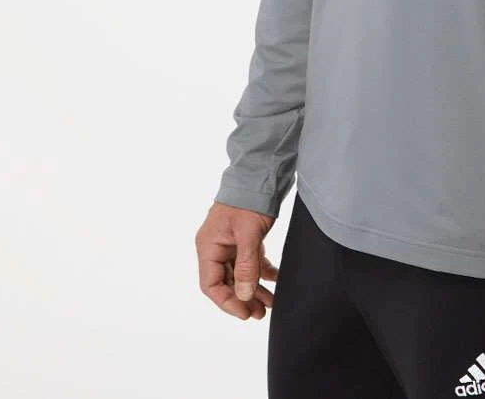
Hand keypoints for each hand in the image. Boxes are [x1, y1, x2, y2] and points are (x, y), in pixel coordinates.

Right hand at [196, 200, 278, 319]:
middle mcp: (216, 246)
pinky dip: (262, 272)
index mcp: (208, 245)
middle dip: (243, 298)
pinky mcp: (245, 237)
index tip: (246, 313)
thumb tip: (244, 296)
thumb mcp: (248, 233)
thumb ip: (246, 266)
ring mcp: (230, 241)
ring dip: (254, 289)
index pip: (211, 284)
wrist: (262, 171)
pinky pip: (251, 261)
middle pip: (225, 281)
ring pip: (239, 274)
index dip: (227, 302)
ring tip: (270, 304)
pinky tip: (276, 280)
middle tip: (261, 313)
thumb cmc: (249, 199)